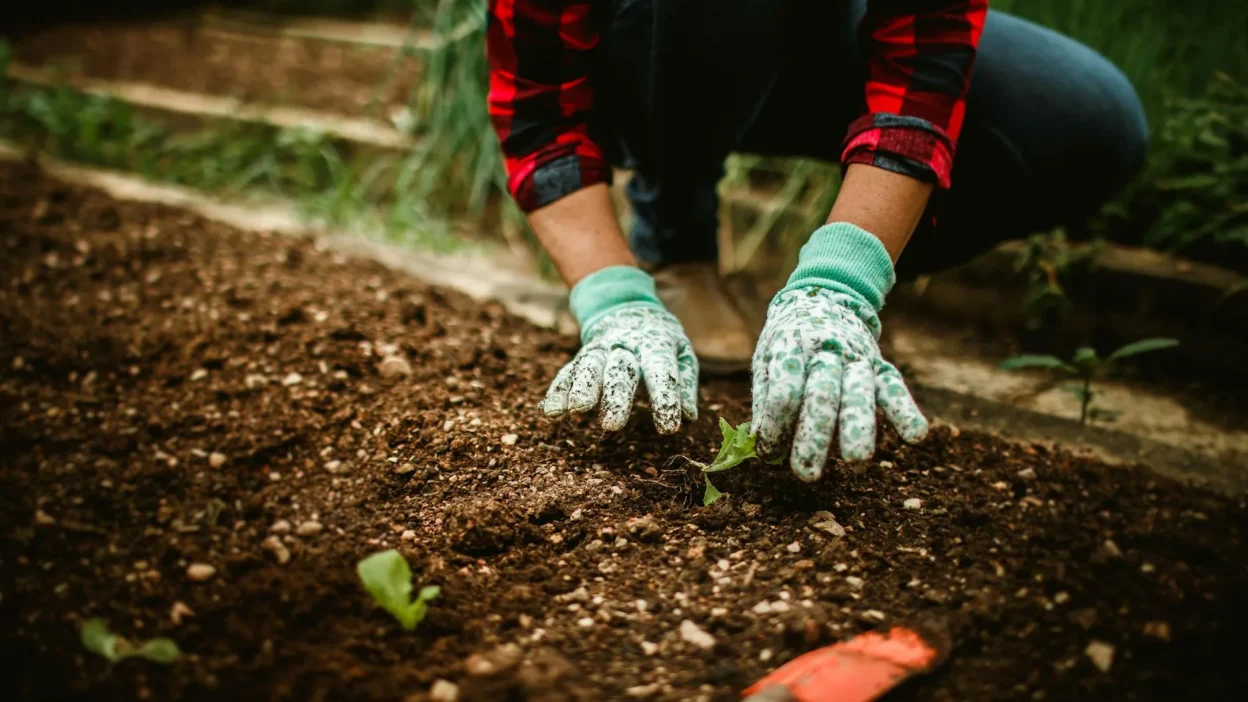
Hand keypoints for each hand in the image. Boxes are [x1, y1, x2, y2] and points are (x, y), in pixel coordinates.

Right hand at [541, 304, 697, 433]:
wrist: (626, 308)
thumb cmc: (660, 340)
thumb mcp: (681, 352)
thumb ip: (685, 383)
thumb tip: (689, 417)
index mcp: (655, 344)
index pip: (661, 370)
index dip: (665, 398)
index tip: (669, 428)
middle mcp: (625, 346)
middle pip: (620, 370)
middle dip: (615, 397)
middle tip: (612, 425)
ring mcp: (600, 350)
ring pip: (589, 367)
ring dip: (581, 388)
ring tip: (576, 411)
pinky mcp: (582, 357)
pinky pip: (568, 372)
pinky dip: (558, 391)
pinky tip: (552, 411)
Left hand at [752, 290, 926, 480]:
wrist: (824, 298)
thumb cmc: (789, 341)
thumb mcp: (767, 358)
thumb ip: (766, 397)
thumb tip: (761, 444)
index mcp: (791, 347)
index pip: (784, 390)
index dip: (775, 424)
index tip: (769, 452)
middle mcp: (826, 351)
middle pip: (822, 395)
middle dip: (814, 436)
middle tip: (806, 473)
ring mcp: (855, 357)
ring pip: (859, 393)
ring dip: (858, 428)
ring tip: (857, 462)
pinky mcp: (879, 365)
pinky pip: (894, 387)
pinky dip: (906, 410)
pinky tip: (915, 437)